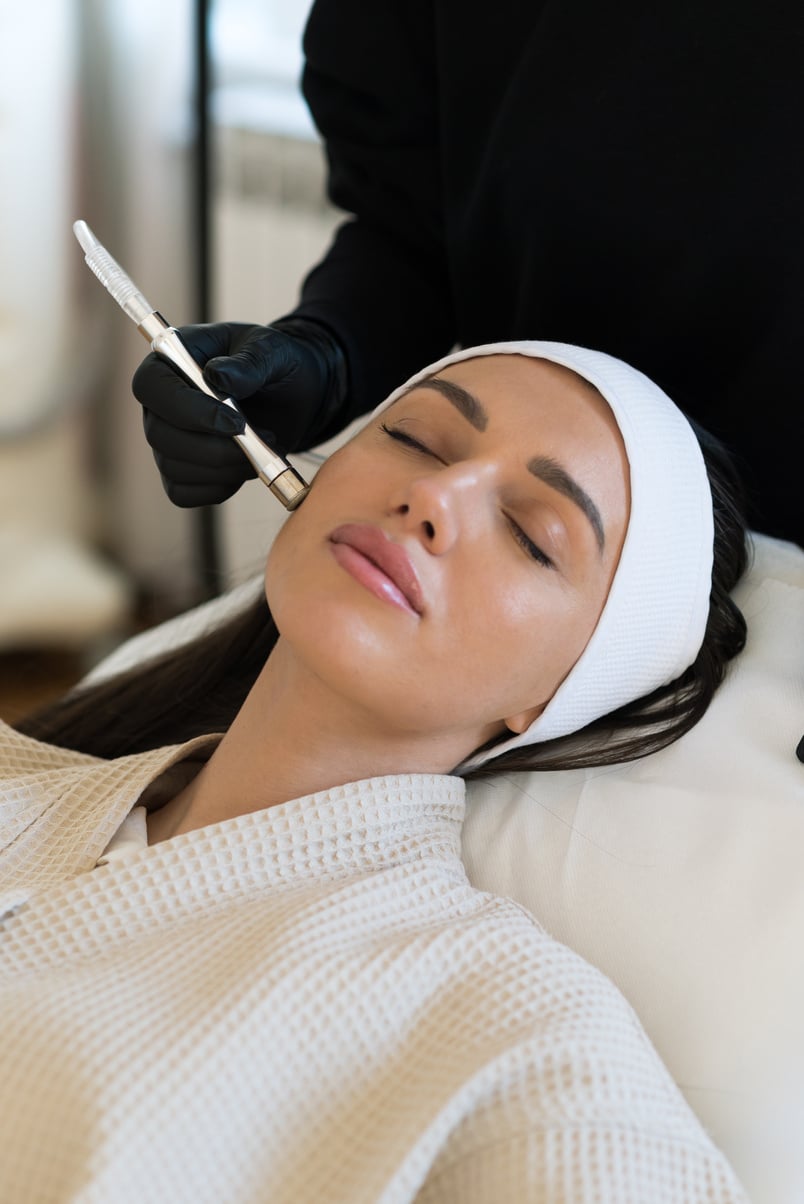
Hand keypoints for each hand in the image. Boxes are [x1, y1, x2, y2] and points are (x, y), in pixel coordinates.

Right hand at [132, 318, 346, 505]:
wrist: (292, 395)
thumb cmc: (274, 364)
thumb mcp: (271, 351)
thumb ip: (249, 362)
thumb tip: (220, 378)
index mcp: (169, 362)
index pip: (151, 387)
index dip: (188, 410)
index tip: (235, 423)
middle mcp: (160, 404)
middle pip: (159, 435)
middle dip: (213, 448)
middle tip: (259, 442)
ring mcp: (168, 440)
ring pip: (174, 468)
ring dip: (224, 469)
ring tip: (263, 451)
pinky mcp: (183, 471)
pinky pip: (184, 493)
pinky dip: (218, 488)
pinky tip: (246, 468)